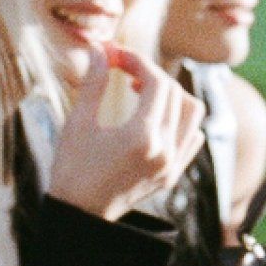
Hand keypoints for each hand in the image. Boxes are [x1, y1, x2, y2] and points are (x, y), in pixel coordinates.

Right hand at [46, 45, 205, 220]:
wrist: (79, 216)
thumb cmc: (72, 170)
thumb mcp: (78, 124)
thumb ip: (93, 84)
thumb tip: (100, 50)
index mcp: (142, 137)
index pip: (157, 83)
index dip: (138, 61)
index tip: (117, 55)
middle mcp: (165, 151)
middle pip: (176, 93)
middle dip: (151, 73)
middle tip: (124, 68)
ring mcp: (173, 165)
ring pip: (193, 113)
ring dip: (172, 94)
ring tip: (142, 91)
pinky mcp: (173, 175)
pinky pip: (193, 137)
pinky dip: (182, 119)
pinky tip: (156, 116)